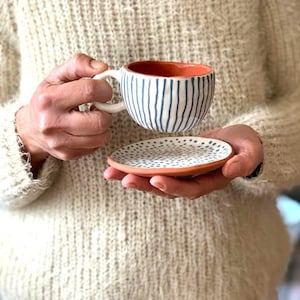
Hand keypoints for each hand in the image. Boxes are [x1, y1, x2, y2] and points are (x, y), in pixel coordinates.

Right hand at [15, 53, 112, 171]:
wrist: (31, 128)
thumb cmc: (48, 98)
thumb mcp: (58, 76)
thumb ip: (79, 64)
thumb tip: (103, 68)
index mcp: (49, 99)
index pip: (90, 90)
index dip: (104, 89)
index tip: (103, 90)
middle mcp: (52, 123)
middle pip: (99, 121)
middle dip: (106, 112)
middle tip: (98, 107)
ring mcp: (60, 142)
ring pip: (101, 138)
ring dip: (103, 126)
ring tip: (92, 118)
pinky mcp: (67, 154)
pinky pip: (96, 147)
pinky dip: (96, 137)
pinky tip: (86, 130)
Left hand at [103, 125, 263, 198]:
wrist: (236, 141)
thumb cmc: (244, 145)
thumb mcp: (250, 151)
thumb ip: (244, 161)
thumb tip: (230, 170)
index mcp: (209, 181)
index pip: (189, 189)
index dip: (173, 186)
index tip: (156, 179)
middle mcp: (192, 180)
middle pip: (165, 188)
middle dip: (144, 185)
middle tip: (123, 179)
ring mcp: (181, 173)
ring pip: (156, 180)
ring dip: (134, 177)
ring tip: (112, 173)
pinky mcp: (174, 163)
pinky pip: (154, 167)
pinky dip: (138, 167)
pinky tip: (120, 163)